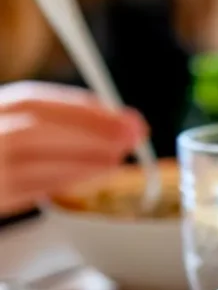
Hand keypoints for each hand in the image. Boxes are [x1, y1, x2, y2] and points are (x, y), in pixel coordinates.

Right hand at [0, 82, 146, 215]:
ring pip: (34, 157)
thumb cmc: (3, 158)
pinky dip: (67, 178)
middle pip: (35, 126)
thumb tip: (109, 125)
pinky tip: (96, 173)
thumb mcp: (15, 127)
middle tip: (133, 133)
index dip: (80, 107)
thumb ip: (42, 124)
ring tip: (119, 154)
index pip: (30, 101)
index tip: (119, 114)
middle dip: (90, 128)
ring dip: (84, 156)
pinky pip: (30, 189)